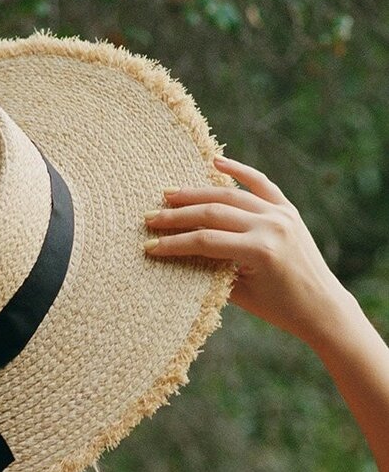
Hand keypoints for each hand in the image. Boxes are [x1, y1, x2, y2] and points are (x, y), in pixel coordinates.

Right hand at [144, 155, 349, 342]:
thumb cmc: (280, 309)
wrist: (322, 307)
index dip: (174, 244)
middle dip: (178, 215)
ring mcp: (281, 214)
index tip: (149, 246)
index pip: (205, 241)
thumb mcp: (241, 294)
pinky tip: (216, 162)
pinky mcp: (288, 210)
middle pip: (213, 213)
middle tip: (151, 217)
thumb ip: (213, 270)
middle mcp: (271, 226)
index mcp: (260, 251)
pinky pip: (261, 184)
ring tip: (169, 195)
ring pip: (231, 195)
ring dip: (197, 194)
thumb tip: (181, 254)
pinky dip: (239, 170)